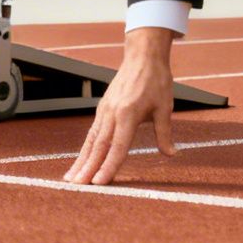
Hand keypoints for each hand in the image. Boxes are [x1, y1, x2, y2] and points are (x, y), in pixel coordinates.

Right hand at [64, 26, 176, 184]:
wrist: (142, 56)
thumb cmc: (156, 81)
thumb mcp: (165, 108)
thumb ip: (165, 133)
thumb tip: (171, 154)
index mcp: (127, 114)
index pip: (117, 147)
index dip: (108, 166)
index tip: (99, 183)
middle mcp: (112, 113)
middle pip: (98, 146)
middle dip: (87, 168)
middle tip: (77, 186)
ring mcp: (104, 110)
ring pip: (91, 140)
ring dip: (81, 160)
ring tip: (70, 178)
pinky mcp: (103, 108)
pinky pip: (92, 132)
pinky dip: (85, 148)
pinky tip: (81, 160)